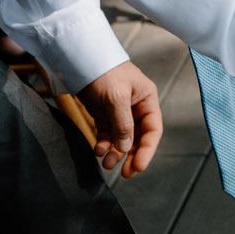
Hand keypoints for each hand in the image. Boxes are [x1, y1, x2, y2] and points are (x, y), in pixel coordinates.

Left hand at [78, 60, 163, 176]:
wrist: (81, 59)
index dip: (147, 150)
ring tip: (107, 164)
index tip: (138, 166)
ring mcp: (120, 112)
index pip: (153, 130)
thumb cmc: (104, 71)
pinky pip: (107, 135)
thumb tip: (126, 148)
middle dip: (132, 156)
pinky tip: (98, 150)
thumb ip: (123, 124)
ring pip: (122, 139)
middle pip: (139, 138)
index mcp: (147, 100)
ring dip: (116, 153)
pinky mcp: (104, 114)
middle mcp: (136, 108)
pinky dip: (104, 144)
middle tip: (125, 174)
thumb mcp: (116, 97)